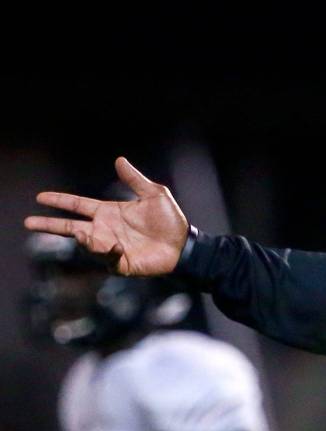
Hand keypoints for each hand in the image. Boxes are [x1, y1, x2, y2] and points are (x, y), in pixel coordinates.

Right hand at [24, 157, 188, 276]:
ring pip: (86, 243)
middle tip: (28, 223)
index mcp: (109, 212)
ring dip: (84, 239)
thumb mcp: (155, 194)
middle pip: (70, 226)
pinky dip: (106, 252)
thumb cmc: (171, 221)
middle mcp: (106, 229)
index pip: (78, 205)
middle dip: (49, 225)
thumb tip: (119, 159)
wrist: (185, 245)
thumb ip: (135, 179)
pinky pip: (106, 258)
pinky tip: (115, 246)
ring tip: (83, 234)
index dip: (60, 201)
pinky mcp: (121, 263)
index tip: (40, 198)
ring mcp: (111, 247)